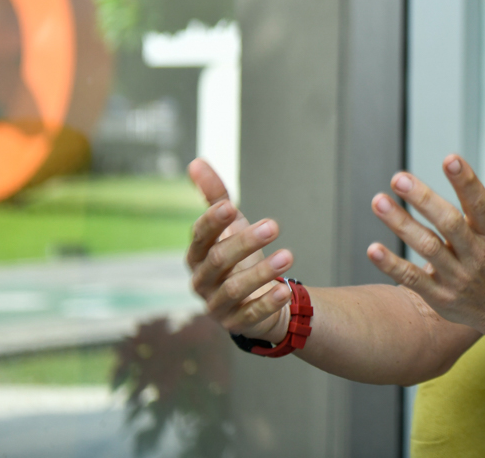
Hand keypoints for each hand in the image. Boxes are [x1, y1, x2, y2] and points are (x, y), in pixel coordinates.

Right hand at [185, 159, 294, 341]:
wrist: (255, 297)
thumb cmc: (238, 256)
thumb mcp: (229, 225)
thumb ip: (214, 195)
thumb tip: (196, 162)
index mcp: (197, 254)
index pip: (199, 237)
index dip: (211, 222)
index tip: (229, 206)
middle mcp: (202, 280)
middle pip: (220, 261)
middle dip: (246, 242)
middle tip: (274, 225)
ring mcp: (216, 304)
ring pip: (235, 289)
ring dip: (262, 272)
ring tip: (288, 256)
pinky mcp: (236, 323)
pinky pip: (251, 314)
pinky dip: (268, 302)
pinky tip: (286, 289)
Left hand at [366, 137, 484, 332]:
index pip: (479, 203)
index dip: (466, 181)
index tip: (450, 159)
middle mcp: (475, 253)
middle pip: (449, 224)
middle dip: (424, 201)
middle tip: (398, 177)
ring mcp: (457, 276)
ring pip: (427, 249)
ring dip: (402, 225)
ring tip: (378, 201)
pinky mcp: (438, 296)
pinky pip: (413, 279)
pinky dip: (392, 265)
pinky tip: (372, 248)